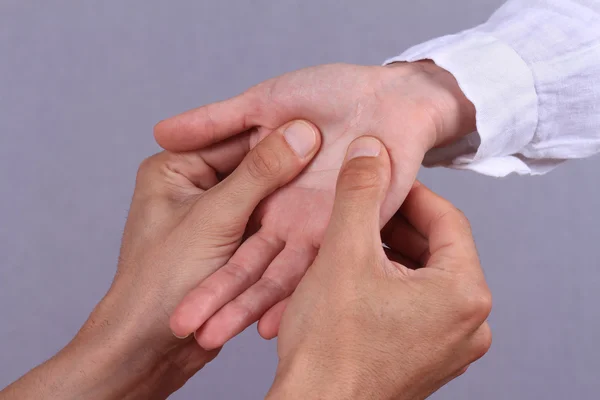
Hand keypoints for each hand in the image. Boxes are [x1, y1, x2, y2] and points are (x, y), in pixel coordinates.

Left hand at [0, 120, 319, 399]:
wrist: (149, 347)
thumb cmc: (163, 282)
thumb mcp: (215, 218)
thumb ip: (259, 174)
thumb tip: (300, 133)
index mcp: (176, 168)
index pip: (236, 140)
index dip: (279, 137)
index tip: (321, 131)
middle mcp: (193, 188)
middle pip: (253, 170)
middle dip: (291, 171)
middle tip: (335, 161)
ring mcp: (211, 219)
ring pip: (262, 202)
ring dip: (291, 202)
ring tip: (331, 191)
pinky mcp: (226, 247)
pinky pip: (262, 230)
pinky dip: (283, 230)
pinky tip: (315, 225)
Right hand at [155, 62, 476, 347]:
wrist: (386, 96)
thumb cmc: (327, 96)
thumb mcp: (263, 104)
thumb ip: (216, 121)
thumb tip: (160, 133)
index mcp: (266, 198)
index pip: (229, 246)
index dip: (201, 273)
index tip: (166, 300)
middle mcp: (291, 222)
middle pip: (250, 270)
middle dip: (217, 301)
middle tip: (181, 328)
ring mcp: (323, 227)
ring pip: (285, 275)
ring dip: (252, 305)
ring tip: (216, 334)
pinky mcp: (357, 226)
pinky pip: (330, 261)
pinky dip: (306, 288)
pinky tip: (278, 318)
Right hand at [266, 137, 491, 399]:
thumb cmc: (329, 345)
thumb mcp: (344, 253)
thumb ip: (360, 193)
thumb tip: (372, 150)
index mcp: (464, 294)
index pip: (447, 220)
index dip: (409, 192)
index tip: (379, 178)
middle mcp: (470, 325)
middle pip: (437, 250)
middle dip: (395, 224)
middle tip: (359, 207)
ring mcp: (449, 347)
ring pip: (423, 278)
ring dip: (389, 253)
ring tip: (350, 239)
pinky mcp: (427, 360)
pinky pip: (415, 306)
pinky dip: (388, 283)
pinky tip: (353, 276)